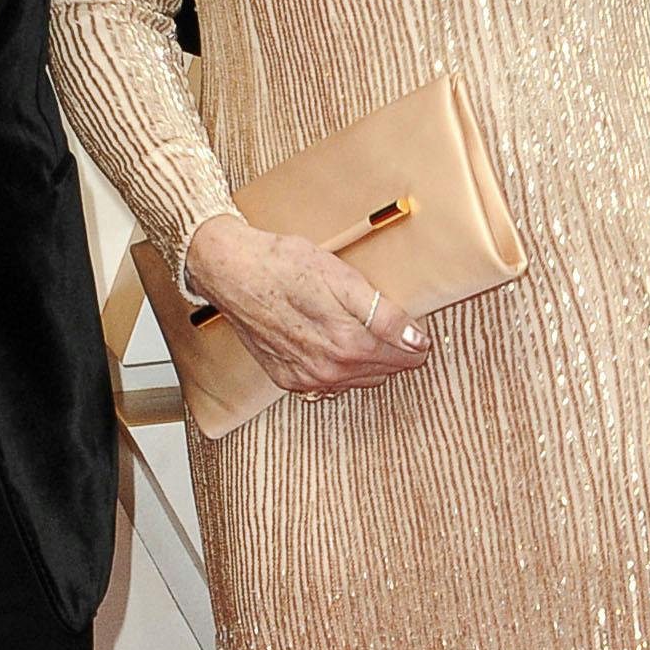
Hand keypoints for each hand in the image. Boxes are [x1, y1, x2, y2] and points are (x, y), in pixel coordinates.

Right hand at [183, 212, 429, 398]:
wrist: (231, 272)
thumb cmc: (284, 266)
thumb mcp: (343, 278)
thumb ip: (383, 314)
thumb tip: (415, 340)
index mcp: (348, 346)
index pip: (404, 356)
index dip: (416, 340)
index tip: (417, 328)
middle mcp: (328, 371)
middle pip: (384, 371)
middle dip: (394, 351)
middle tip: (389, 324)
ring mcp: (305, 379)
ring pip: (358, 380)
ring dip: (367, 361)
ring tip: (359, 330)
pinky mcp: (286, 379)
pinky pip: (328, 383)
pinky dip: (338, 367)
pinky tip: (331, 343)